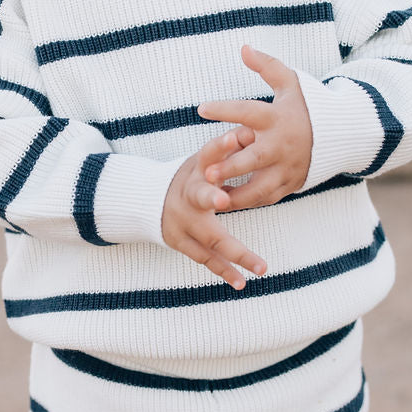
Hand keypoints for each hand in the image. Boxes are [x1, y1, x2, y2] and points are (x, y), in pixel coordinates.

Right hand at [162, 128, 267, 289]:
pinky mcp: (180, 242)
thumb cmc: (191, 177)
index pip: (207, 153)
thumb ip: (226, 148)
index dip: (220, 145)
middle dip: (211, 196)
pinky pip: (205, 258)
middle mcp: (187, 196)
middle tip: (224, 199)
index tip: (238, 135)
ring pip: (210, 238)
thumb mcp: (204, 160)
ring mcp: (182, 223)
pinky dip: (224, 270)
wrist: (150, 202)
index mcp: (195, 171)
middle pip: (199, 196)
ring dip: (236, 254)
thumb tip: (252, 130)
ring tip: (261, 267)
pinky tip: (242, 281)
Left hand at [197, 46, 312, 208]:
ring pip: (260, 187)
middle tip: (206, 172)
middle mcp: (281, 145)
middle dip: (231, 167)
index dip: (225, 109)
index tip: (201, 108)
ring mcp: (287, 168)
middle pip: (254, 159)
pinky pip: (266, 198)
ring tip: (212, 196)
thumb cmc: (309, 106)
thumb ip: (268, 67)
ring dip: (236, 195)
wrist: (342, 135)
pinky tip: (224, 202)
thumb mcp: (292, 83)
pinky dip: (247, 203)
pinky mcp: (290, 184)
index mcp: (278, 118)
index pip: (249, 112)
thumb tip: (244, 48)